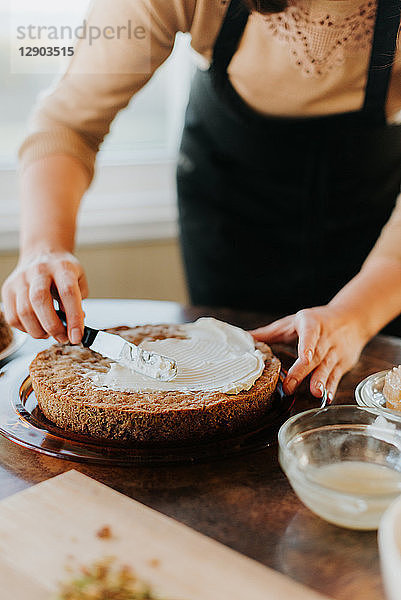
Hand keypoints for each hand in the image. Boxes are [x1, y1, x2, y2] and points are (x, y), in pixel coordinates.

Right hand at [1, 251, 87, 343]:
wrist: (42, 253)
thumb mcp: (79, 280)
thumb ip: (80, 302)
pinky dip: (25, 328)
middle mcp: (39, 271)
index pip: (68, 293)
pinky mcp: (8, 289)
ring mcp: (20, 280)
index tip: (77, 336)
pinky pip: (13, 317)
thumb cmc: (62, 271)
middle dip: (53, 327)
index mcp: (61, 267)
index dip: (73, 318)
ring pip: (24, 312)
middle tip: (63, 338)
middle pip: (40, 301)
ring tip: (50, 333)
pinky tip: (36, 326)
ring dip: (39, 331)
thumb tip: (74, 326)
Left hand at [250, 305, 368, 400]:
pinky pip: (337, 376)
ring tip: (315, 392)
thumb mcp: (293, 322)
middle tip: (290, 387)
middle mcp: (324, 338)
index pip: (310, 334)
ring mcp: (335, 351)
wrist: (352, 318)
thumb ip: (269, 333)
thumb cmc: (316, 321)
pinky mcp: (343, 363)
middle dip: (302, 372)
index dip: (307, 345)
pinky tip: (326, 398)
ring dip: (321, 381)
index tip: (304, 356)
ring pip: (327, 367)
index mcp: (311, 324)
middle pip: (314, 356)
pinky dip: (332, 387)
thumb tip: (243, 338)